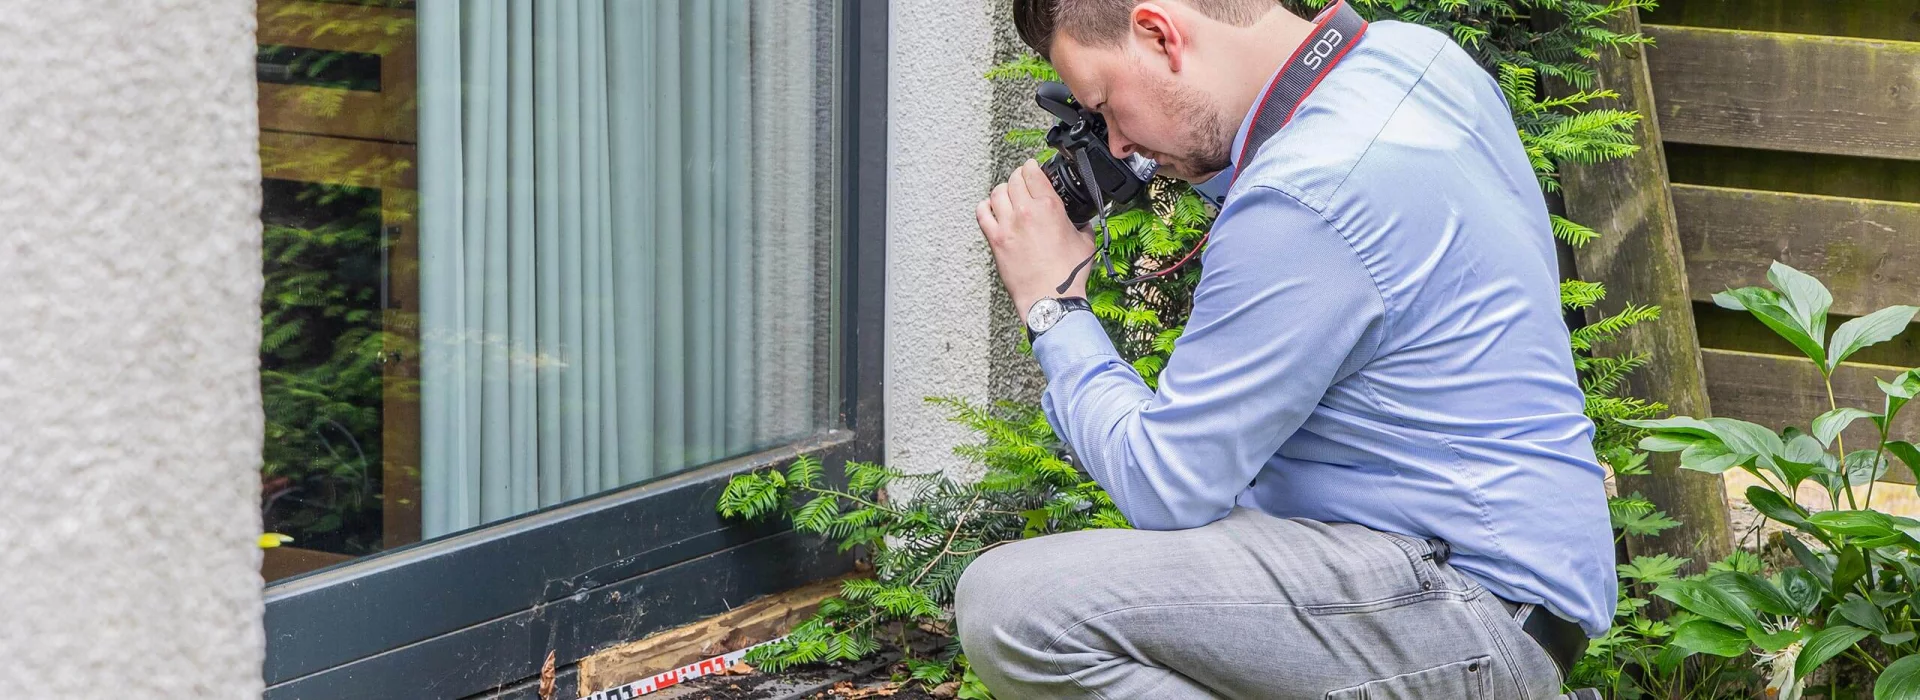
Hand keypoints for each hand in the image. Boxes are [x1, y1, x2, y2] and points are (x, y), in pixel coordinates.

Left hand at [976, 159, 1095, 319]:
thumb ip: (1082, 225)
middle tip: (1022, 180)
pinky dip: (986, 207)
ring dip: (1003, 190)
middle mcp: (1026, 211)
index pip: (1033, 172)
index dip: (1032, 166)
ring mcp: (1008, 225)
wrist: (1050, 297)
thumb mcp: (1085, 242)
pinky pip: (982, 213)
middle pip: (1014, 179)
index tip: (1032, 167)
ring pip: (997, 192)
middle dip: (1019, 176)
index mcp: (1049, 207)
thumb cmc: (1067, 275)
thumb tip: (1082, 221)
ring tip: (1008, 194)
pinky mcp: (996, 240)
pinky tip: (992, 209)